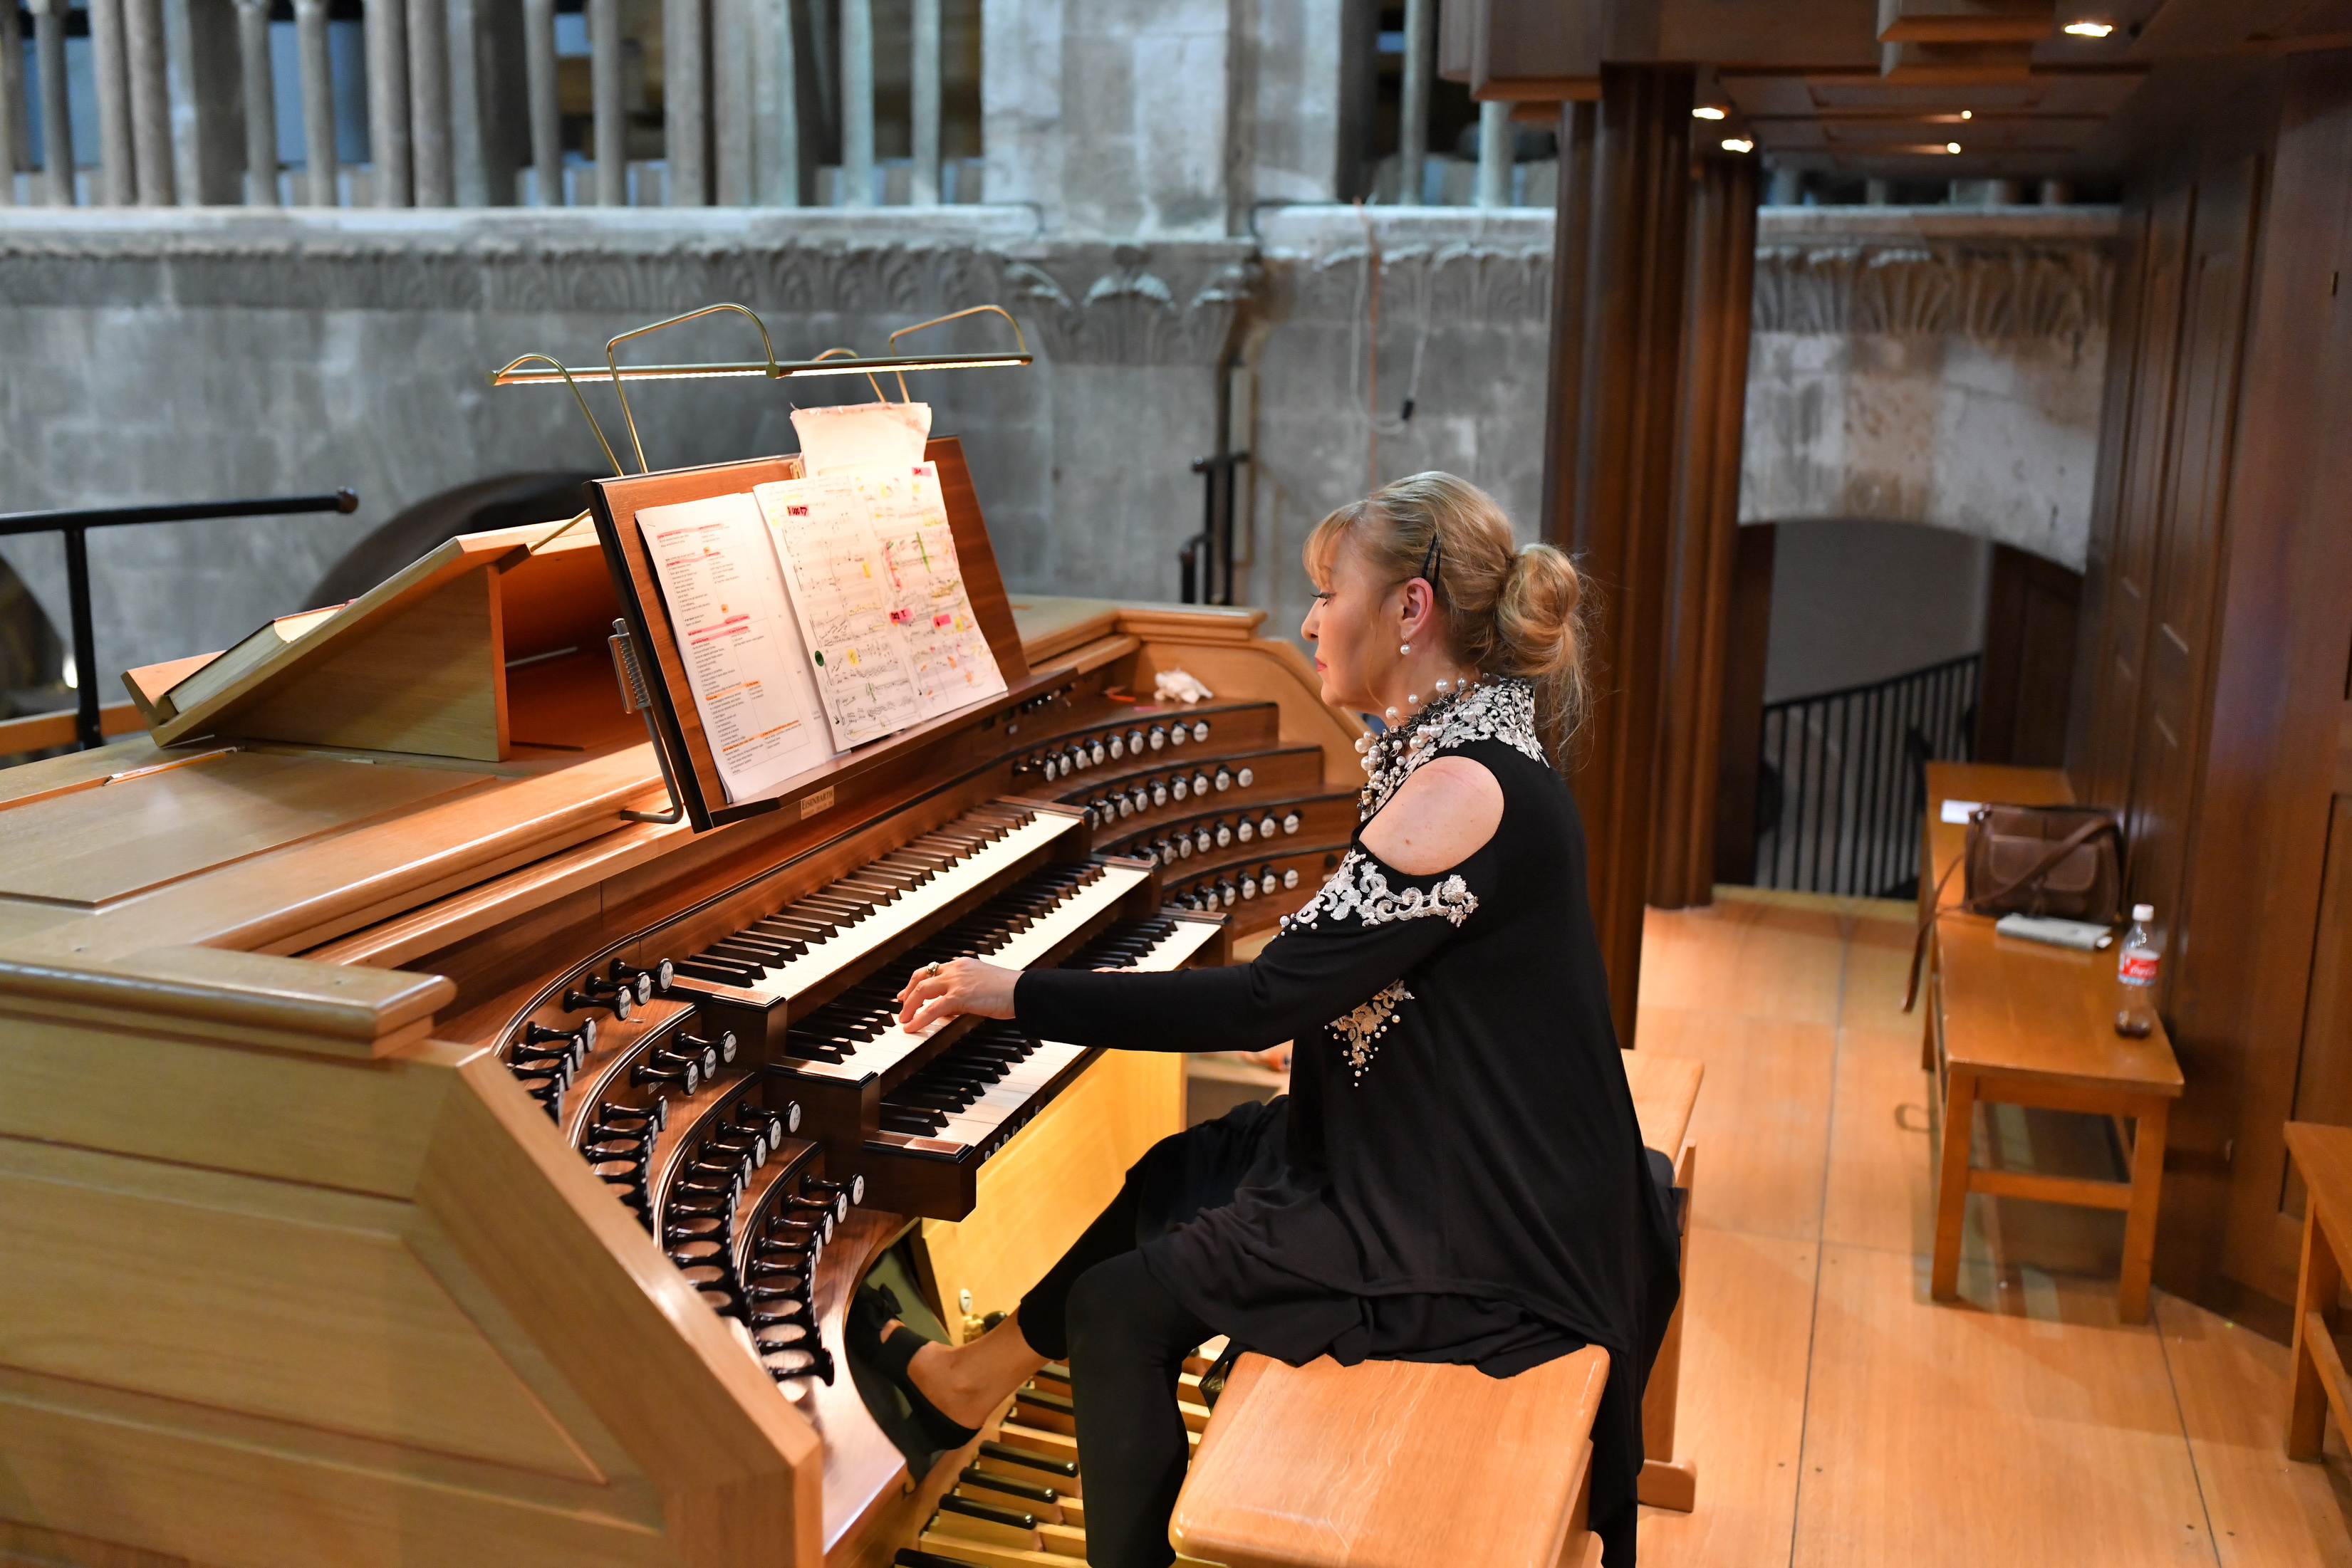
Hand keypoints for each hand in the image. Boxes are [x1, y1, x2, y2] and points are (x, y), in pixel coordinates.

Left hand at [896, 957, 1019, 1031]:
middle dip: (907, 993)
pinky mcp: (959, 996)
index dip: (917, 981)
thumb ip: (964, 995)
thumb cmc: (1010, 991)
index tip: (908, 992)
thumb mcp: (983, 987)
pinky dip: (919, 1018)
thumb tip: (949, 1009)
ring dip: (909, 1006)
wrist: (1023, 991)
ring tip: (904, 1020)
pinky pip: (932, 1008)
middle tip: (901, 1005)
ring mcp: (957, 981)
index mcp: (962, 964)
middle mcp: (956, 968)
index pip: (933, 970)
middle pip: (921, 977)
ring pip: (922, 990)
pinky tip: (912, 1027)